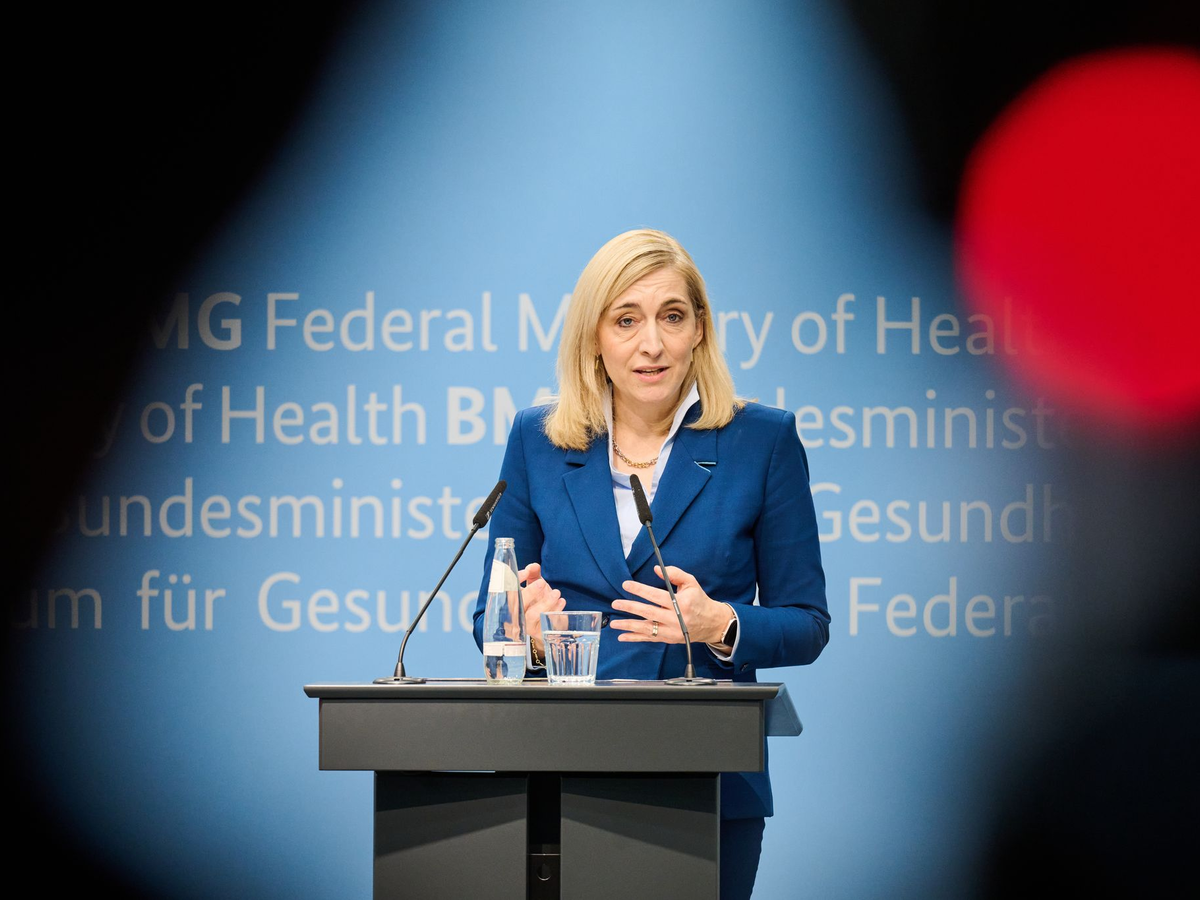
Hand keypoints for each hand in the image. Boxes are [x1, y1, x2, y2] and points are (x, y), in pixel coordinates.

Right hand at [519, 563, 564, 655]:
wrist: (548, 626)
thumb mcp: (536, 587)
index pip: (507, 590)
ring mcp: (526, 624)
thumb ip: (534, 575)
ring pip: (532, 615)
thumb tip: (534, 566)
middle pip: (517, 604)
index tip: (527, 571)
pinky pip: (546, 622)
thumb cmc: (539, 603)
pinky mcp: (538, 632)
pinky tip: (561, 602)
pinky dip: (555, 611)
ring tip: (556, 593)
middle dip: (530, 592)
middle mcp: (516, 614)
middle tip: (542, 583)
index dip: (515, 580)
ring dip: (545, 602)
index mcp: (512, 600)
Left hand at [611, 565, 729, 643]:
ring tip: (614, 623)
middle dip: (630, 608)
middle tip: (615, 604)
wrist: (711, 623)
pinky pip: (650, 639)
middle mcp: (676, 619)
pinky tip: (622, 637)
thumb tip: (656, 569)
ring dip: (629, 626)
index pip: (656, 596)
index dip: (640, 590)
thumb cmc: (699, 600)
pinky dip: (635, 638)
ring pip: (647, 629)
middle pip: (649, 613)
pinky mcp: (669, 639)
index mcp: (681, 603)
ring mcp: (672, 632)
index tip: (626, 585)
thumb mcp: (691, 583)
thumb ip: (675, 574)